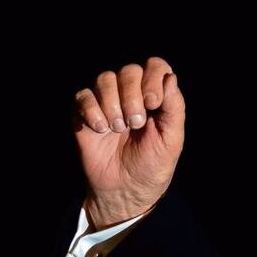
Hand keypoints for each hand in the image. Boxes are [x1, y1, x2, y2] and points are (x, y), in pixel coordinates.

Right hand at [73, 57, 184, 228]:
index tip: (153, 103)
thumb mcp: (171, 139)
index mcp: (155, 97)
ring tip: (118, 129)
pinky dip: (91, 110)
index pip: (155, 66)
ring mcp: (107, 103)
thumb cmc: (152, 165)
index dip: (153, 77)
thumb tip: (171, 76)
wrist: (125, 190)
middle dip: (132, 95)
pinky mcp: (85, 115)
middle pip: (128, 70)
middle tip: (135, 123)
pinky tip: (100, 129)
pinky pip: (83, 96)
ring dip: (112, 103)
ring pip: (105, 79)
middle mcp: (131, 95)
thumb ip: (174, 107)